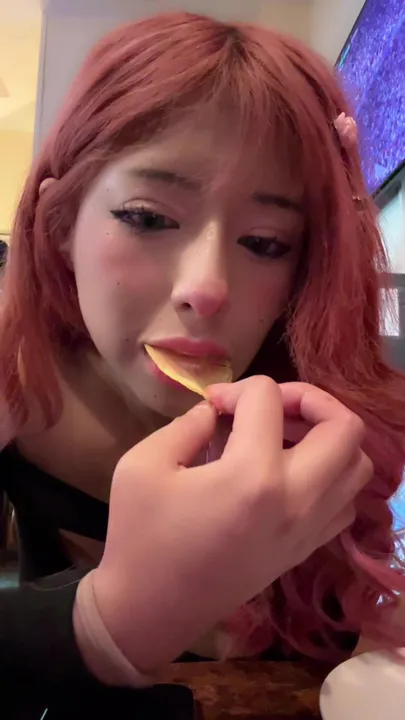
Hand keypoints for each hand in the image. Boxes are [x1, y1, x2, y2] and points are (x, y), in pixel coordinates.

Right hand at [90, 377, 371, 674]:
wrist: (149, 611)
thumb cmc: (140, 537)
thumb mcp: (142, 464)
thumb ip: (186, 424)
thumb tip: (217, 410)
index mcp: (252, 475)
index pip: (267, 398)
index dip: (235, 388)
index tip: (211, 405)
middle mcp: (296, 499)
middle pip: (344, 427)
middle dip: (309, 398)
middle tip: (269, 405)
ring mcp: (307, 528)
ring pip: (357, 465)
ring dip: (328, 437)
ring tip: (285, 435)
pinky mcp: (306, 548)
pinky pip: (345, 501)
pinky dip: (331, 476)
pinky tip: (291, 474)